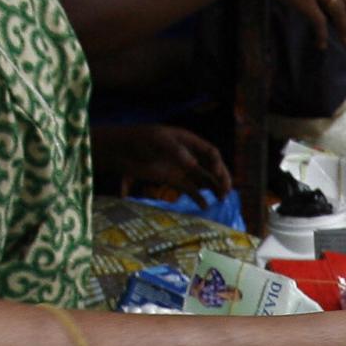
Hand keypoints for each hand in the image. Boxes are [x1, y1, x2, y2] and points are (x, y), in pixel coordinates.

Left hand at [92, 123, 231, 197]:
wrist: (119, 150)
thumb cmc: (138, 140)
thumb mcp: (157, 140)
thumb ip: (176, 151)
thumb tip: (193, 164)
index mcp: (187, 141)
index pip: (210, 152)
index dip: (218, 164)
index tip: (219, 175)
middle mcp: (187, 154)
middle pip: (211, 167)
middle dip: (221, 178)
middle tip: (226, 192)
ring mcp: (180, 168)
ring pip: (203, 179)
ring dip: (214, 188)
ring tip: (222, 199)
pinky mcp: (172, 179)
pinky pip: (190, 189)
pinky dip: (198, 198)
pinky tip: (205, 206)